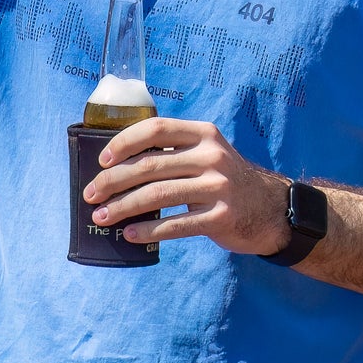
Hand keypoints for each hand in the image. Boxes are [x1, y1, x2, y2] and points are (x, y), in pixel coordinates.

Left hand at [80, 118, 291, 254]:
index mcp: (204, 134)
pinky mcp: (221, 217)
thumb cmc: (225, 180)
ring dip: (123, 207)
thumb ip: (174, 152)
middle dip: (113, 181)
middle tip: (91, 194)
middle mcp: (212, 156)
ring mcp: (218, 187)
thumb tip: (117, 167)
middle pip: (151, 165)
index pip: (156, 128)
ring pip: (158, 195)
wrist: (271, 209)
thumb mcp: (207, 154)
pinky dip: (148, 230)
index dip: (125, 142)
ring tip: (101, 217)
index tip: (103, 160)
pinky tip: (130, 234)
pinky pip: (176, 225)